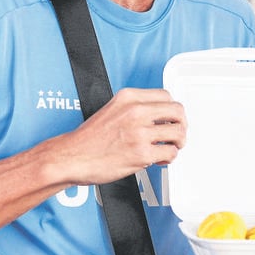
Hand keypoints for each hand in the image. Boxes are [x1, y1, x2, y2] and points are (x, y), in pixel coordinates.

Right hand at [58, 87, 186, 185]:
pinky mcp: (141, 154)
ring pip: (178, 133)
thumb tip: (159, 116)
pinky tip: (159, 159)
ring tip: (168, 147)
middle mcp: (136, 111)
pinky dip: (169, 158)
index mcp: (129, 97)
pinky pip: (170, 153)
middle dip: (181, 124)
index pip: (166, 95)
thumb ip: (135, 108)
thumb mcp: (112, 109)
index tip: (170, 119)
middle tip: (176, 134)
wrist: (72, 157)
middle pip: (178, 111)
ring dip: (178, 143)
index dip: (172, 110)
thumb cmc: (89, 138)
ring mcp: (139, 133)